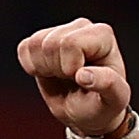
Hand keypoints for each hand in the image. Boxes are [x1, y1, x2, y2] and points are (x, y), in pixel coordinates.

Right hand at [15, 18, 134, 138]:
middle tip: (71, 80)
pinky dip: (31, 67)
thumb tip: (82, 75)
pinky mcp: (42, 39)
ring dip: (44, 69)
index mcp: (103, 35)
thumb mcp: (114, 100)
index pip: (70, 43)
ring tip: (61, 77)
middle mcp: (82, 26)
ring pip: (35, 44)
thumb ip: (108, 85)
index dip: (69, 67)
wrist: (86, 112)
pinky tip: (49, 73)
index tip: (82, 79)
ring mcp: (61, 30)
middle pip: (50, 43)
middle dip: (56, 69)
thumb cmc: (103, 104)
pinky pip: (24, 49)